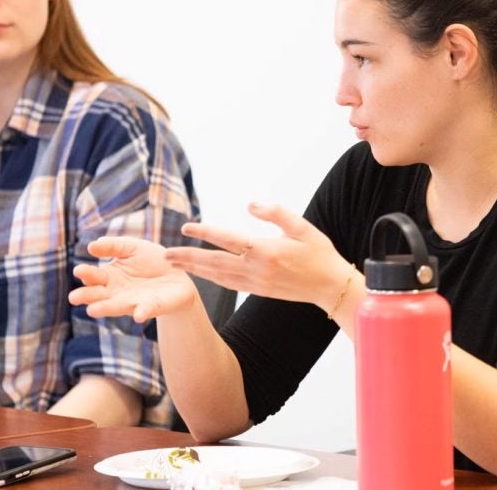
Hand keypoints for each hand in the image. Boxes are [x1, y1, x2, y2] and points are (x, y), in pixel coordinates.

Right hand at [70, 236, 198, 321]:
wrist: (178, 274)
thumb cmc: (151, 260)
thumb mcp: (132, 247)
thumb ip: (113, 246)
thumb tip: (92, 245)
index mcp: (110, 277)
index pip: (93, 277)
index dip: (86, 274)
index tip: (78, 270)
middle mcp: (117, 293)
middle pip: (98, 296)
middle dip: (86, 297)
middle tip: (73, 297)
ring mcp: (133, 301)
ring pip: (116, 306)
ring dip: (105, 309)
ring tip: (92, 310)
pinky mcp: (153, 307)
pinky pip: (146, 310)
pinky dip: (142, 312)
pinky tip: (138, 315)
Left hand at [171, 202, 352, 310]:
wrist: (331, 287)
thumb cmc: (319, 254)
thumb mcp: (303, 227)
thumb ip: (276, 213)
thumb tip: (250, 204)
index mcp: (267, 252)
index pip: (228, 240)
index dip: (205, 233)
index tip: (186, 228)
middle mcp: (257, 270)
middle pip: (215, 263)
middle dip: (188, 258)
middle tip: (165, 255)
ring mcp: (256, 284)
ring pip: (218, 276)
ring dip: (195, 269)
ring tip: (175, 264)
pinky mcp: (258, 291)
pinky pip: (229, 284)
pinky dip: (211, 278)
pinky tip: (201, 273)